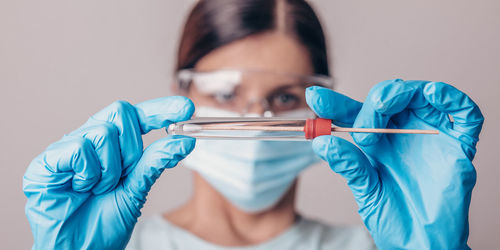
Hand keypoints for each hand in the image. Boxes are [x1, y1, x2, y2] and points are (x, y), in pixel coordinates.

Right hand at [23, 96, 194, 248]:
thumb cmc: (102, 223)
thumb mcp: (136, 190)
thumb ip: (156, 163)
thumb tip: (184, 141)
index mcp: (113, 148)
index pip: (139, 117)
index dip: (161, 109)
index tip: (186, 108)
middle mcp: (91, 142)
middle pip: (122, 114)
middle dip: (131, 148)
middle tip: (124, 175)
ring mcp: (68, 149)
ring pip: (102, 132)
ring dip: (109, 169)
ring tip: (99, 189)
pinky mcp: (47, 161)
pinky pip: (78, 148)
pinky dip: (88, 173)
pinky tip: (81, 188)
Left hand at [306, 80, 482, 248]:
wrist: (422, 244)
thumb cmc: (394, 217)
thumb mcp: (367, 190)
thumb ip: (349, 165)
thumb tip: (321, 143)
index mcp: (377, 141)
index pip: (355, 114)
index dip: (335, 104)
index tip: (314, 98)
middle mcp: (403, 133)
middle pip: (389, 98)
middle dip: (373, 102)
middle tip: (363, 124)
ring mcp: (431, 136)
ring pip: (421, 95)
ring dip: (402, 91)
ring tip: (384, 103)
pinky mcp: (459, 145)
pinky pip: (465, 114)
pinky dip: (451, 97)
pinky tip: (433, 94)